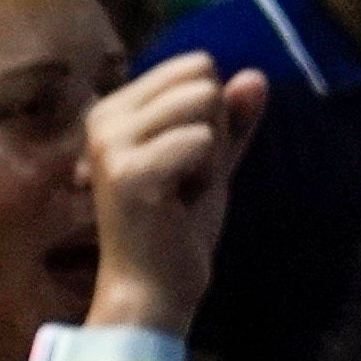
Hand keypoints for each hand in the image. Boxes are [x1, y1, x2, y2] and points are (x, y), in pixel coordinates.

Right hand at [82, 48, 272, 335]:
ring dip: (210, 154)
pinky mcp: (128, 172)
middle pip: (202, 79)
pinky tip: (177, 206)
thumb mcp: (212, 164)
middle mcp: (103, 117)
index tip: (184, 165)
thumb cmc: (177, 231)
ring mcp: (111, 143)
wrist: (154, 294)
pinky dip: (207, 175)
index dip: (211, 118)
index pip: (197, 66)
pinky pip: (203, 140)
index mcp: (115, 109)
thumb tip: (256, 75)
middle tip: (184, 182)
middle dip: (213, 131)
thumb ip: (232, 120)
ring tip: (180, 193)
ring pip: (205, 102)